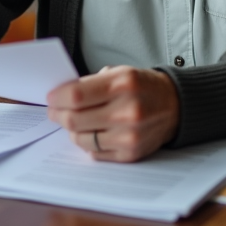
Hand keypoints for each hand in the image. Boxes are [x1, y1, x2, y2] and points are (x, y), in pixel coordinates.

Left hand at [45, 66, 179, 161]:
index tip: (50, 98)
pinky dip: (88, 143)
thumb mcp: (120, 72)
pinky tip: (93, 132)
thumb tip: (60, 96)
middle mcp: (127, 111)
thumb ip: (91, 83)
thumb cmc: (143, 87)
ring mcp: (129, 135)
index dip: (57, 98)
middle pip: (74, 119)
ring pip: (81, 139)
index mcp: (123, 84)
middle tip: (54, 111)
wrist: (175, 106)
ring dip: (72, 130)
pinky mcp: (130, 153)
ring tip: (76, 121)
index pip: (75, 96)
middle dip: (58, 115)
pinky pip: (94, 152)